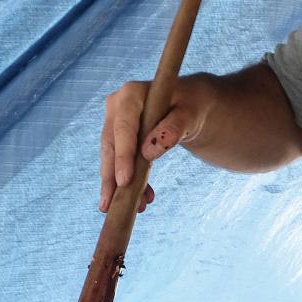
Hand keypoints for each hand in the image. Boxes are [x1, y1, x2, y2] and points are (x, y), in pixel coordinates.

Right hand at [98, 79, 202, 212]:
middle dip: (113, 178)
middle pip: (111, 147)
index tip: (124, 181)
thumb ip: (173, 128)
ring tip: (135, 208)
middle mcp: (116, 106)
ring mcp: (113, 123)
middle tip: (114, 206)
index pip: (123, 128)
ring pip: (111, 159)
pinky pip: (118, 164)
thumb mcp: (190, 114)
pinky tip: (141, 200)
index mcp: (130, 94)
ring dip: (119, 186)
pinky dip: (129, 183)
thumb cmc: (190, 105)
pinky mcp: (117, 139)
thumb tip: (149, 152)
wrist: (187, 105)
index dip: (122, 156)